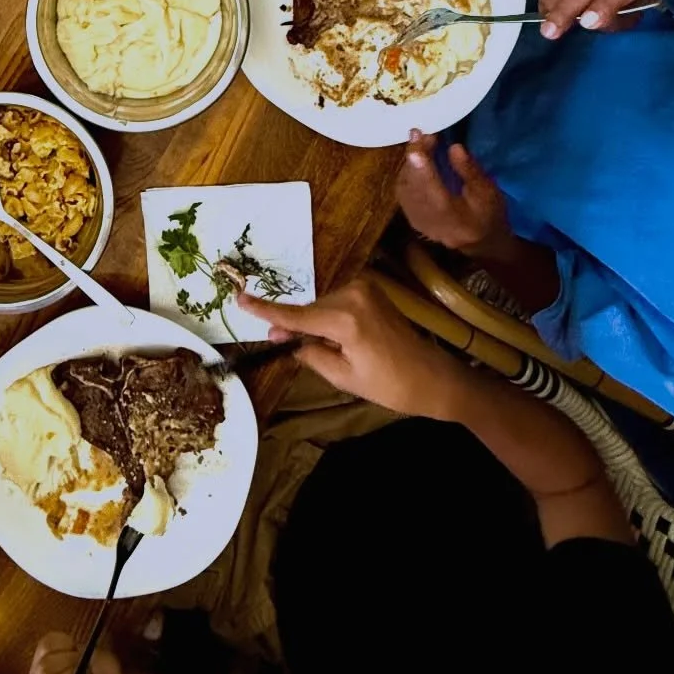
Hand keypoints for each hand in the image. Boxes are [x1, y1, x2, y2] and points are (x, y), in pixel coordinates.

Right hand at [240, 276, 466, 417]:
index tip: (239, 299)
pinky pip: (337, 302)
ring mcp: (364, 288)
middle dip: (294, 326)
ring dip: (316, 324)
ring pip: (322, 305)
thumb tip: (281, 337)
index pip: (296, 314)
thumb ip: (309, 352)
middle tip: (283, 346)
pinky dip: (330, 318)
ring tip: (333, 352)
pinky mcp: (371, 289)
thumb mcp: (343, 377)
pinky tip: (340, 339)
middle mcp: (353, 294)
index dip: (266, 310)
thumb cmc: (390, 385)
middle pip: (309, 309)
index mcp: (346, 318)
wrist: (433, 377)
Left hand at [394, 131, 512, 254]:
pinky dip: (406, 172)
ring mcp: (418, 223)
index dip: (422, 165)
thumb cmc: (489, 215)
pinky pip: (403, 192)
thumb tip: (453, 147)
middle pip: (414, 186)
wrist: (482, 242)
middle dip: (414, 156)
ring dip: (409, 162)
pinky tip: (415, 159)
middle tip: (421, 134)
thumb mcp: (488, 192)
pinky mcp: (413, 219)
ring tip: (420, 142)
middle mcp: (430, 222)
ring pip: (404, 187)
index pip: (432, 190)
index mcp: (453, 217)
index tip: (417, 142)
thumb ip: (469, 170)